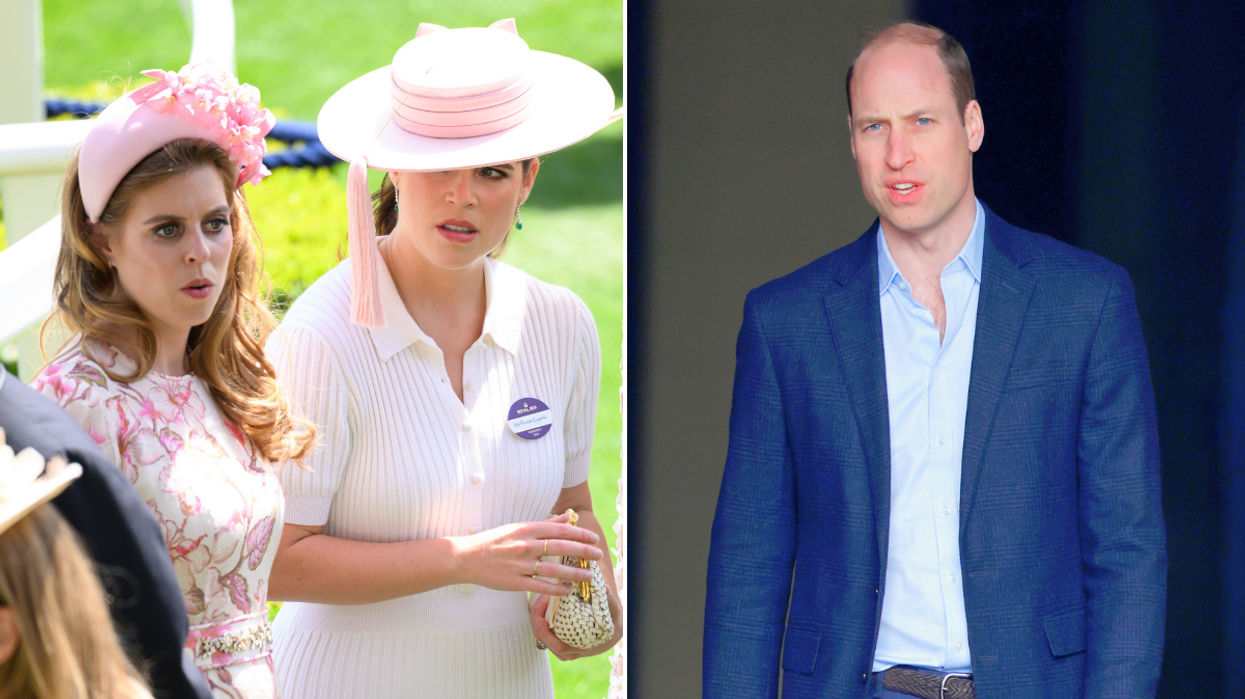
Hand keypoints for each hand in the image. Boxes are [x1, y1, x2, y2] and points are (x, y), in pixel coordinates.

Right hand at [450, 512, 601, 595]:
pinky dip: (556, 589)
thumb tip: (566, 517)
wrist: (466, 557)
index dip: (579, 534)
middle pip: (561, 548)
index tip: (593, 538)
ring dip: (574, 573)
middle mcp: (525, 546)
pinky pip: (539, 587)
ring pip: (553, 569)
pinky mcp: (514, 582)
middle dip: (583, 552)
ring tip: (588, 575)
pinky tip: (568, 590)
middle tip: (597, 555)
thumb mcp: (518, 527)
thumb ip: (544, 524)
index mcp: (526, 530)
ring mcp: (519, 565)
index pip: (560, 530)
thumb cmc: (494, 541)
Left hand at [529, 579, 622, 660]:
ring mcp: (563, 649)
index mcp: (582, 647)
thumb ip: (609, 600)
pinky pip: (543, 635)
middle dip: (537, 621)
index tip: (543, 615)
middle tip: (541, 601)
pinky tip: (543, 606)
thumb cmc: (611, 620)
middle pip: (545, 641)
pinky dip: (539, 621)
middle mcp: (571, 652)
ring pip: (541, 638)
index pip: (559, 646)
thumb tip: (604, 589)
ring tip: (541, 600)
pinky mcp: (558, 642)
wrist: (610, 630)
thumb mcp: (613, 611)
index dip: (546, 632)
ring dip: (537, 619)